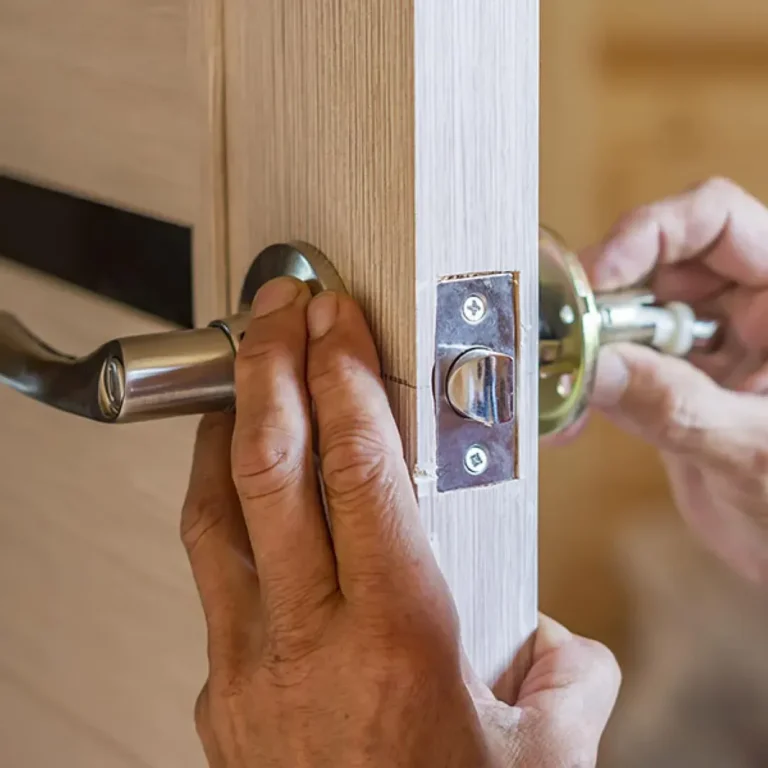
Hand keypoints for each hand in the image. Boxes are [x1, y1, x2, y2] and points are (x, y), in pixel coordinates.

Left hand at [181, 278, 618, 766]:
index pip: (358, 467)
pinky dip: (218, 507)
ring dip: (226, 427)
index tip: (335, 320)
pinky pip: (208, 574)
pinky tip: (235, 483)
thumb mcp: (542, 762)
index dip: (343, 377)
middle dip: (268, 368)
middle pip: (269, 468)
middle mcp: (307, 642)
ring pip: (214, 513)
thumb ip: (565, 682)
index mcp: (397, 638)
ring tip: (242, 373)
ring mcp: (244, 668)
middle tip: (272, 309)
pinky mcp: (218, 693)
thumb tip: (561, 647)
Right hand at [581, 177, 767, 583]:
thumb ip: (677, 407)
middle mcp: (750, 312)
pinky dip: (587, 388)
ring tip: (558, 384)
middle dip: (604, 298)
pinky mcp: (677, 385)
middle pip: (658, 265)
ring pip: (628, 317)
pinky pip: (620, 367)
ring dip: (586, 347)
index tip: (596, 279)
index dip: (650, 234)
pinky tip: (566, 416)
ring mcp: (710, 348)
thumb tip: (598, 366)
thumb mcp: (755, 454)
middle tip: (563, 338)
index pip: (718, 221)